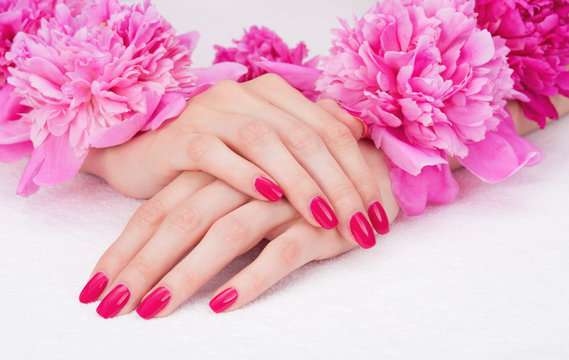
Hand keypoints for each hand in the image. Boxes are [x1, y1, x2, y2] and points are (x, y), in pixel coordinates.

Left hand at [78, 141, 398, 318]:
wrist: (367, 170)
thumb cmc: (298, 182)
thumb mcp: (246, 188)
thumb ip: (206, 204)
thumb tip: (157, 244)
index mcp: (220, 167)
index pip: (161, 207)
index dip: (126, 246)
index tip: (96, 288)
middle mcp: (245, 178)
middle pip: (183, 219)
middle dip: (143, 265)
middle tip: (111, 307)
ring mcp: (283, 198)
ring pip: (226, 233)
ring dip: (186, 274)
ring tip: (155, 310)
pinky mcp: (317, 221)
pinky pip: (282, 250)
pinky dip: (251, 276)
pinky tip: (222, 304)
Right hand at [82, 75, 387, 247]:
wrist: (147, 153)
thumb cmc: (215, 155)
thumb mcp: (267, 145)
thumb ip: (309, 132)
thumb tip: (358, 131)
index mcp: (273, 94)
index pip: (329, 129)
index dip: (359, 170)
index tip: (378, 214)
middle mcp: (245, 96)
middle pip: (305, 137)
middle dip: (340, 184)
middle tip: (362, 225)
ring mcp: (211, 113)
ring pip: (266, 142)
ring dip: (301, 183)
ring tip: (327, 219)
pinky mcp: (180, 138)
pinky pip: (215, 153)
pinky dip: (244, 174)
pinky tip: (269, 197)